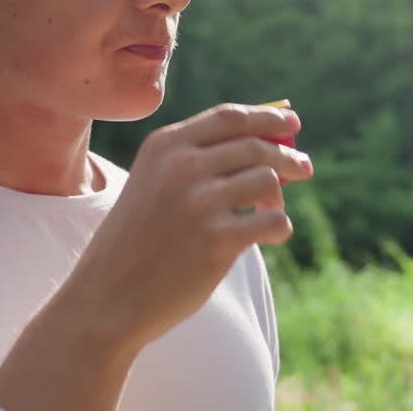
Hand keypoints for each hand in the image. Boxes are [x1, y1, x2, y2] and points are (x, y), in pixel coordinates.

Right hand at [64, 102, 312, 350]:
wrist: (107, 295)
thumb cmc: (137, 240)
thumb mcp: (153, 184)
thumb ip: (199, 160)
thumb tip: (271, 146)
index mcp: (164, 146)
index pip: (229, 117)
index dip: (267, 118)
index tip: (292, 123)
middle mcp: (181, 167)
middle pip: (256, 146)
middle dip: (287, 156)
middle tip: (304, 168)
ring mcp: (199, 203)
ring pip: (269, 181)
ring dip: (278, 197)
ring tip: (268, 213)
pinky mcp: (217, 240)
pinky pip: (273, 221)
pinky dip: (279, 227)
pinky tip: (269, 236)